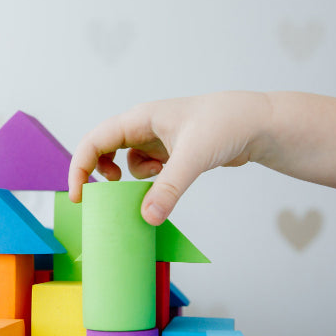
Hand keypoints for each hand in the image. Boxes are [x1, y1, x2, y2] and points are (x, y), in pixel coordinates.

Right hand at [67, 91, 272, 224]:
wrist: (256, 123)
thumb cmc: (224, 125)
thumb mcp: (192, 157)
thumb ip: (168, 188)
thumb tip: (147, 217)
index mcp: (140, 118)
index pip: (96, 140)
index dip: (80, 166)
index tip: (79, 195)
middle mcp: (144, 126)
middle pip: (105, 150)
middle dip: (100, 173)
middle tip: (99, 198)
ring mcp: (158, 138)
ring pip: (128, 162)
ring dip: (132, 178)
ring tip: (152, 182)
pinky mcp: (172, 151)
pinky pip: (148, 168)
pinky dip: (152, 181)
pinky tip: (168, 180)